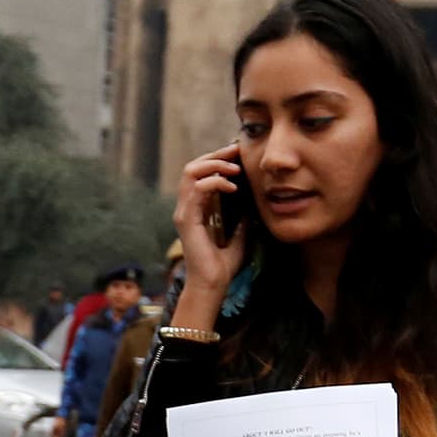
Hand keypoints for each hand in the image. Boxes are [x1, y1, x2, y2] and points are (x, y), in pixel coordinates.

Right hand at [171, 144, 248, 302]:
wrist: (212, 286)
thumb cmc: (222, 267)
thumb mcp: (239, 237)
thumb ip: (242, 221)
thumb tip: (252, 208)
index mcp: (195, 209)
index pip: (200, 174)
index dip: (217, 160)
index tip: (238, 155)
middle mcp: (186, 207)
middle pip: (193, 166)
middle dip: (216, 155)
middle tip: (236, 151)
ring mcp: (184, 212)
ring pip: (191, 172)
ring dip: (215, 164)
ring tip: (234, 167)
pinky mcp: (187, 220)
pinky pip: (198, 189)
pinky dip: (215, 182)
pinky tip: (232, 187)